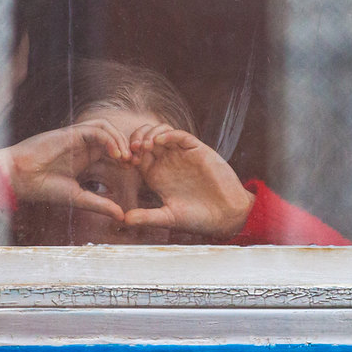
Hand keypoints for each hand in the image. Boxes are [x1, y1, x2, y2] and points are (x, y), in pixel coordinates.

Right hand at [0, 120, 131, 220]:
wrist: (19, 178)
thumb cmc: (43, 188)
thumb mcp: (78, 198)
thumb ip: (100, 204)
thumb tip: (122, 217)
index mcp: (85, 158)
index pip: (112, 149)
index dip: (126, 157)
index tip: (135, 170)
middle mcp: (82, 145)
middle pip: (113, 135)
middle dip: (128, 146)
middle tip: (136, 163)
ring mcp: (76, 137)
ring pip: (106, 127)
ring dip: (120, 139)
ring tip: (126, 158)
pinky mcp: (70, 133)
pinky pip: (96, 129)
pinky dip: (109, 138)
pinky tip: (115, 154)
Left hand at [122, 124, 255, 239]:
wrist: (227, 215)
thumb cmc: (198, 218)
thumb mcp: (168, 217)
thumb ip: (147, 217)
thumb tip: (124, 220)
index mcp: (157, 176)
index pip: (137, 156)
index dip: (128, 154)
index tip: (125, 161)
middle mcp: (168, 162)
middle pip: (146, 139)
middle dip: (136, 138)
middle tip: (133, 149)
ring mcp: (182, 155)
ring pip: (162, 132)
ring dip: (150, 134)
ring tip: (145, 146)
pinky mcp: (197, 150)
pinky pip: (180, 135)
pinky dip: (168, 134)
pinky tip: (159, 142)